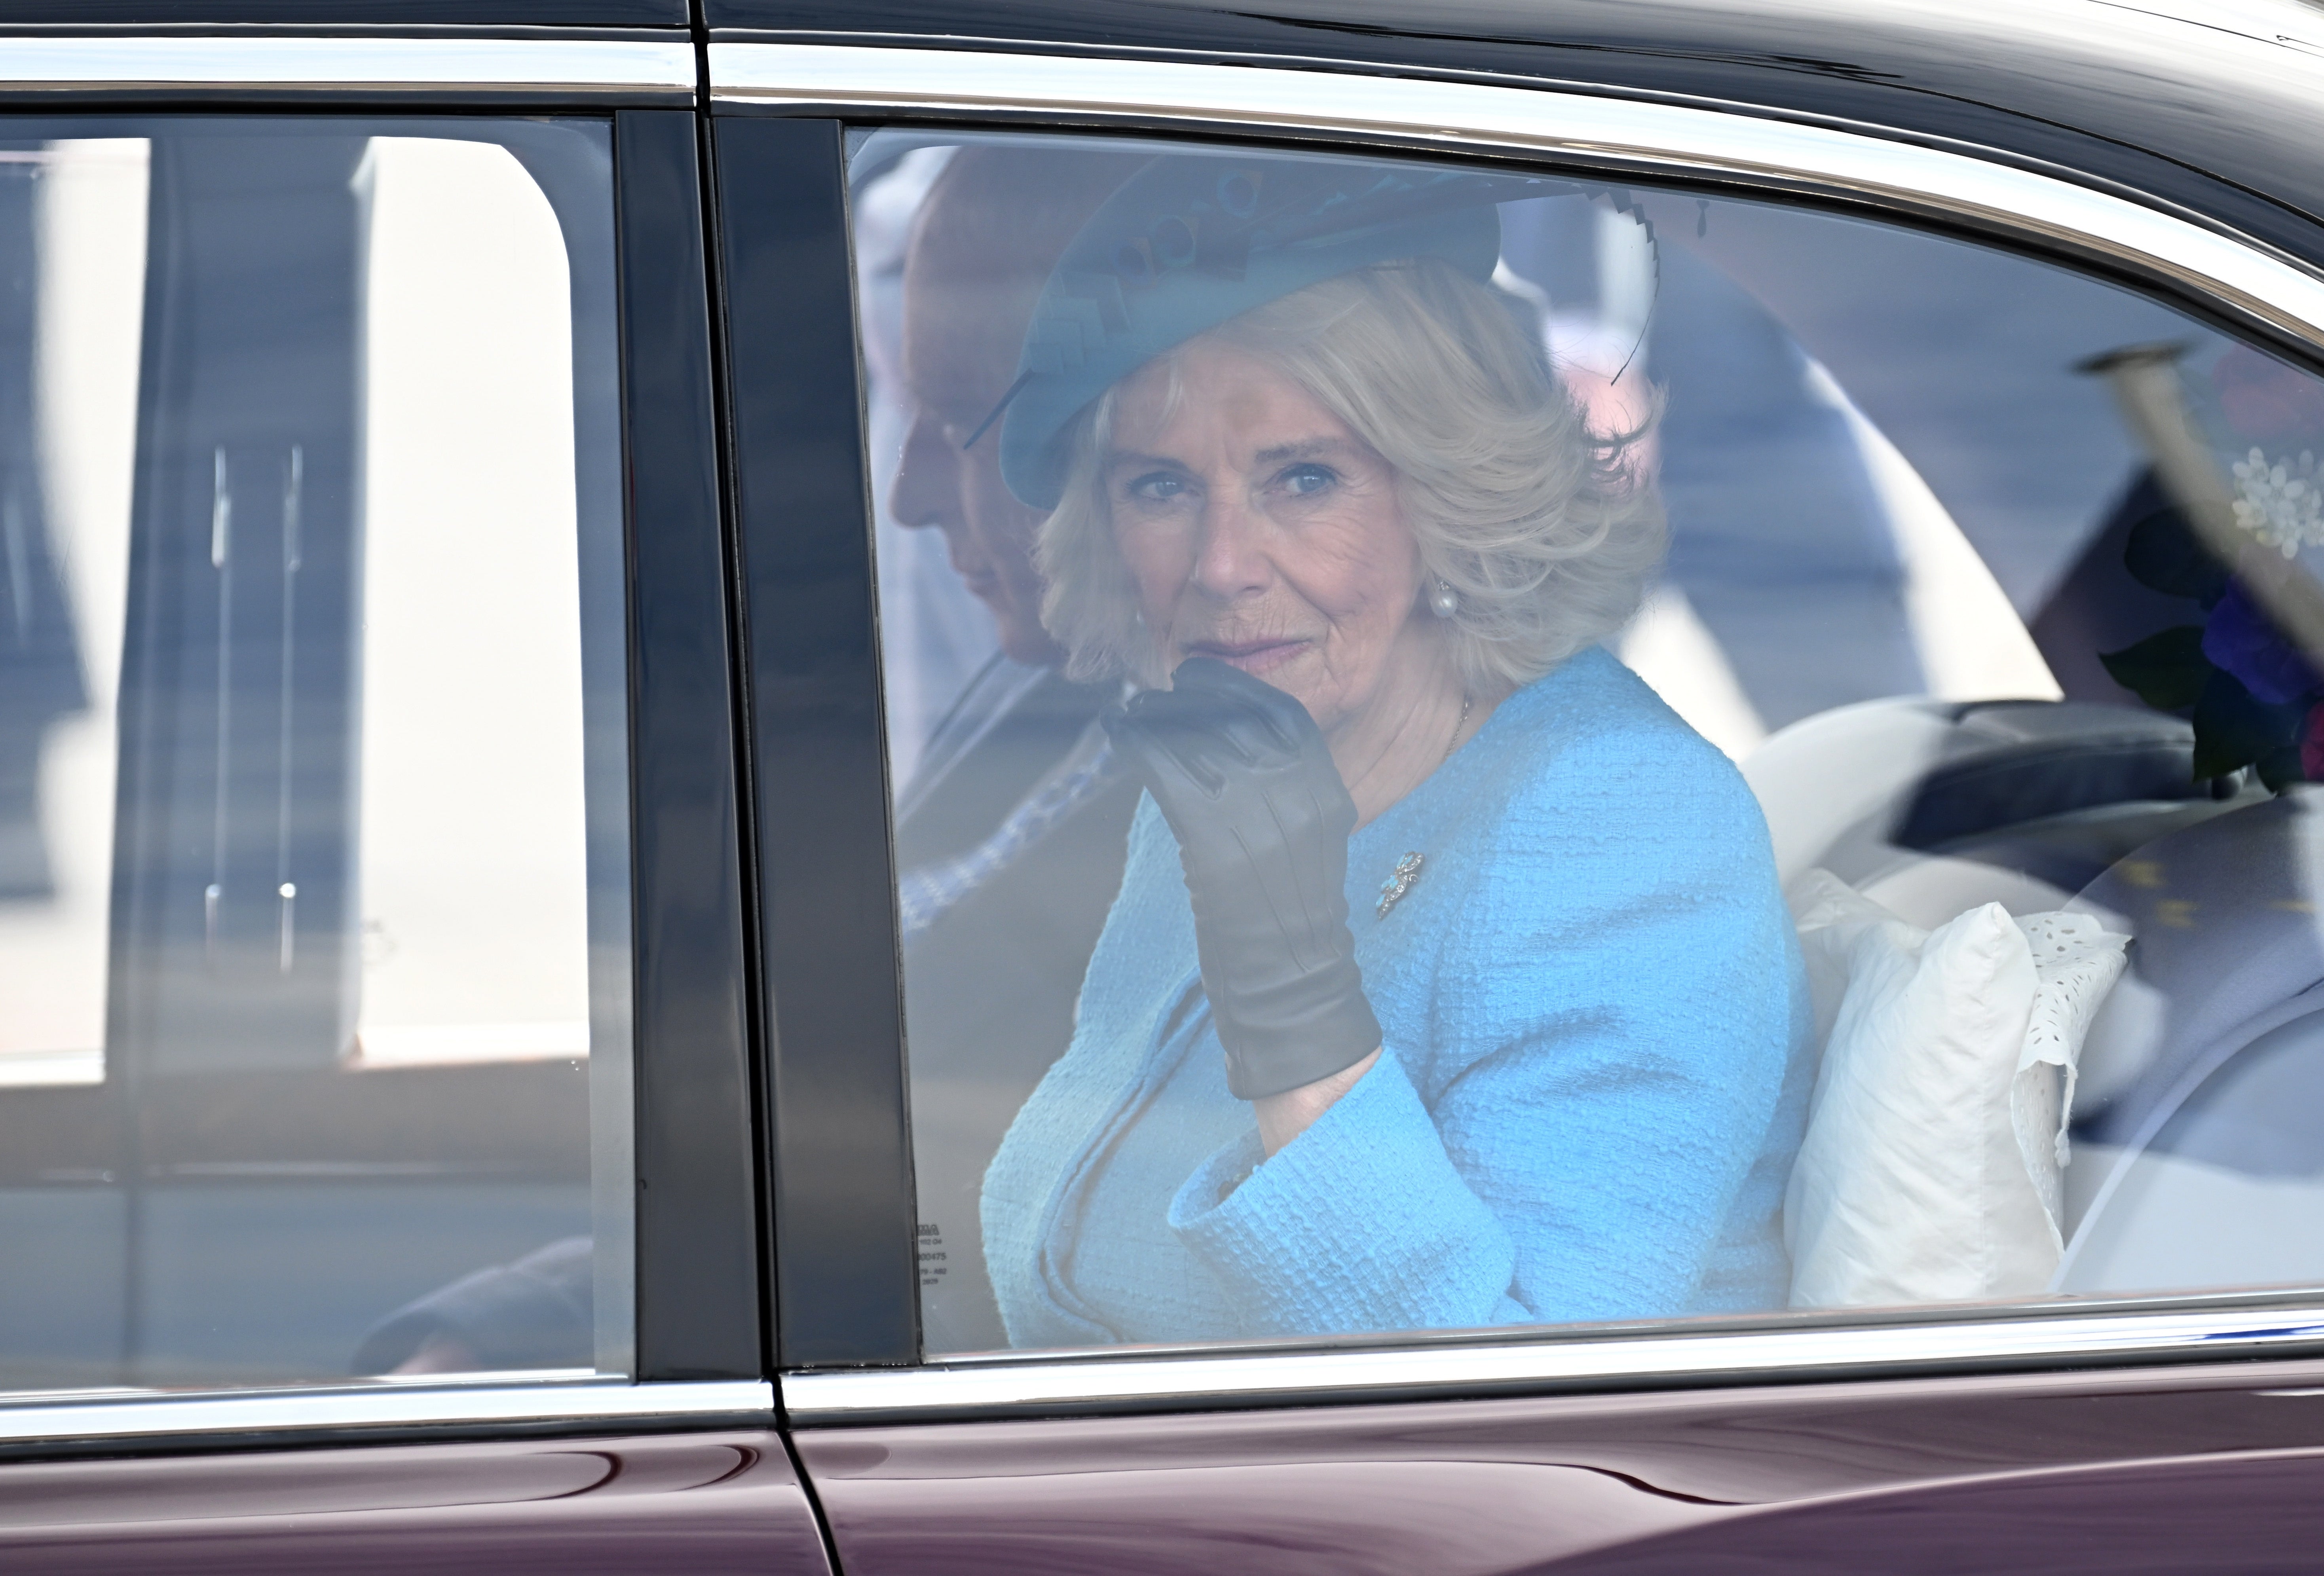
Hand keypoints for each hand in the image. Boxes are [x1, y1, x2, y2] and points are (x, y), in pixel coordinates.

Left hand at [1105, 658, 1382, 1099]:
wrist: (1293, 981)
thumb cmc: (1288, 917)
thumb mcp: (1304, 838)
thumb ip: (1281, 790)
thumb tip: (1225, 743)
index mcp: (1326, 790)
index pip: (1284, 713)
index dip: (1238, 686)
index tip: (1202, 674)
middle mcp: (1296, 794)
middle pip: (1236, 718)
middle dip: (1190, 697)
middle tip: (1157, 692)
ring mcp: (1256, 816)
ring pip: (1196, 739)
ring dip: (1154, 717)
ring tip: (1130, 712)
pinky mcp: (1212, 841)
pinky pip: (1166, 771)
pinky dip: (1135, 744)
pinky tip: (1117, 733)